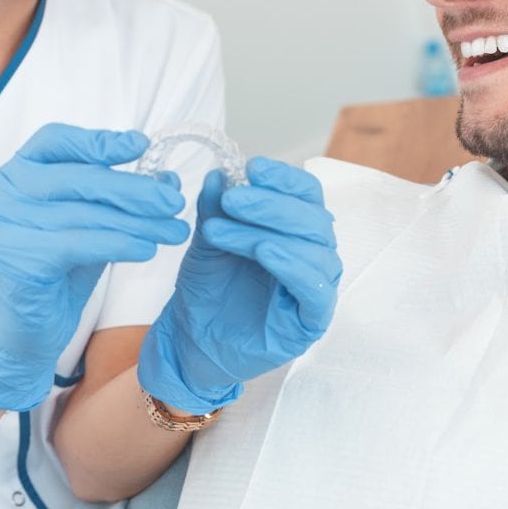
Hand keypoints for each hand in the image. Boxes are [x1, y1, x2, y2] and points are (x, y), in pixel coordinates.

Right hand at [0, 124, 189, 410]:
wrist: (25, 331)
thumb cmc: (58, 270)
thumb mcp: (92, 224)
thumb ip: (120, 198)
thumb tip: (168, 179)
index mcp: (16, 172)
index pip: (56, 140)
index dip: (99, 141)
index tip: (142, 144)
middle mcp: (3, 192)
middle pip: (78, 178)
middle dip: (134, 189)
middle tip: (174, 202)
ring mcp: (3, 225)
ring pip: (85, 213)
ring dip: (138, 221)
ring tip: (175, 230)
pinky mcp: (14, 258)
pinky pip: (78, 243)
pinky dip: (118, 243)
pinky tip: (148, 248)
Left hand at [138, 157, 341, 413]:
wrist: (192, 342)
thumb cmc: (208, 290)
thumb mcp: (208, 241)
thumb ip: (217, 209)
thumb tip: (220, 173)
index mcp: (296, 231)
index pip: (307, 195)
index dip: (284, 178)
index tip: (252, 167)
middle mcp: (314, 255)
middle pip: (312, 218)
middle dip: (270, 203)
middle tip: (233, 198)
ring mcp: (315, 288)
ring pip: (313, 249)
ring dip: (268, 231)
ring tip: (223, 229)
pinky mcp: (311, 321)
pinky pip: (315, 290)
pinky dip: (293, 266)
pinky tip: (265, 252)